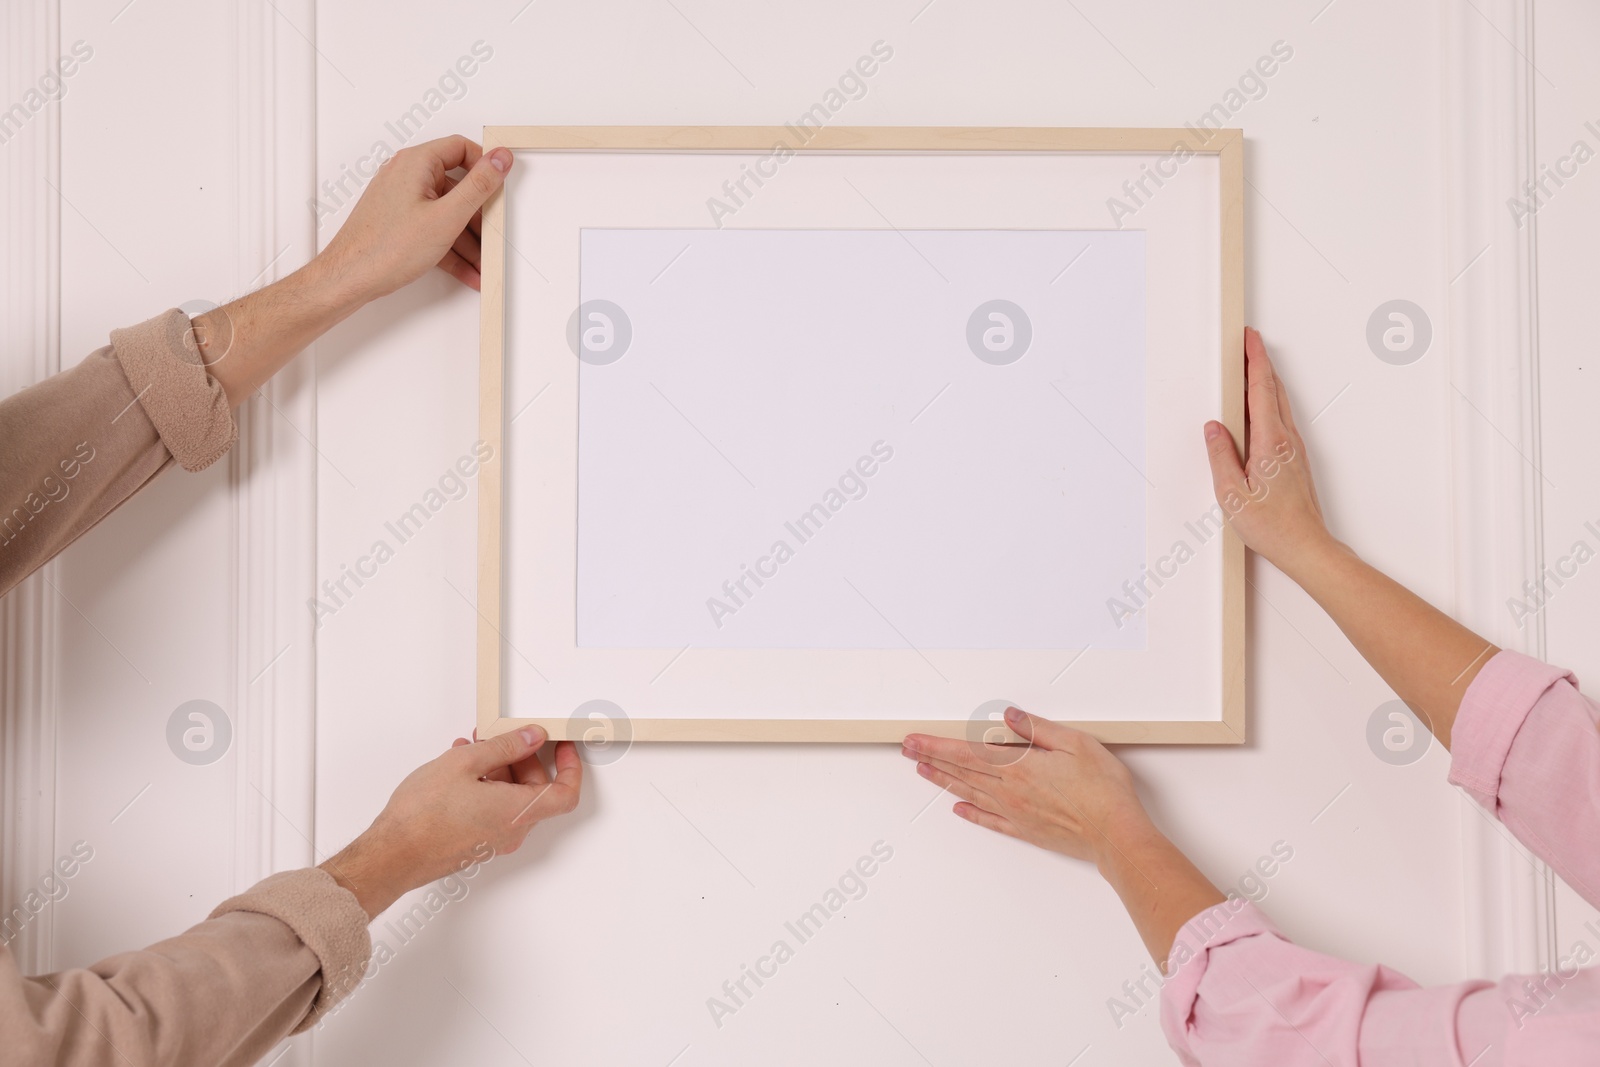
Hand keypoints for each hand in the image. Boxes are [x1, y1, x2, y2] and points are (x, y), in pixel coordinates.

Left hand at [317, 134, 511, 299]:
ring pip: (446, 212)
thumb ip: (478, 186)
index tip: (501, 185)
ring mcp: (401, 199)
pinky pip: (433, 228)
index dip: (485, 166)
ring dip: (468, 239)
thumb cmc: (385, 248)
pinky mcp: (399, 221)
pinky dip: (450, 247)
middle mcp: (406, 175)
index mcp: (416, 163)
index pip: (461, 148)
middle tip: (494, 232)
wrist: (350, 278)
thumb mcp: (446, 217)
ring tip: (482, 263)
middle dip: (479, 215)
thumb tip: (499, 159)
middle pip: (457, 185)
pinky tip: (466, 270)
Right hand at [321, 726, 580, 918]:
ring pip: (510, 799)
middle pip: (534, 790)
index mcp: (519, 811)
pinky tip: (458, 769)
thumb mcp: (465, 762)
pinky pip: (492, 810)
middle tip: (502, 738)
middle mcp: (512, 831)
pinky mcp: (475, 844)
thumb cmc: (422, 816)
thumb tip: (532, 737)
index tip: (562, 746)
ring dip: (497, 769)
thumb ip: (505, 746)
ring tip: (470, 748)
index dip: (570, 767)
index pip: (565, 793)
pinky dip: (484, 786)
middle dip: (522, 759)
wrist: (390, 856)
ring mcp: (493, 840)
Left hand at [902, 707, 1152, 868]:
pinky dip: (972, 813)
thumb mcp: (1076, 743)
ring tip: (924, 772)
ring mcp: (1016, 813)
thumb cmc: (1103, 790)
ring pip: (970, 793)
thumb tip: (1010, 716)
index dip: (936, 745)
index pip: (967, 751)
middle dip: (932, 759)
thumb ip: (1038, 729)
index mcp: (1019, 767)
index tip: (915, 740)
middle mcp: (1011, 791)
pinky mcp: (1027, 831)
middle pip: (962, 771)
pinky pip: (991, 820)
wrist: (1116, 835)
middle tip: (908, 752)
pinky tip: (959, 809)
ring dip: (944, 781)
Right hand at [1203, 327, 1332, 576]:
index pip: (1261, 390)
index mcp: (1270, 443)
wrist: (1306, 548)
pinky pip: (1281, 420)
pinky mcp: (1295, 460)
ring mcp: (1294, 450)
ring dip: (1266, 382)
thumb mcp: (1232, 494)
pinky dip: (1269, 403)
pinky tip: (1260, 408)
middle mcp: (1287, 441)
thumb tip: (1213, 429)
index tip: (1249, 339)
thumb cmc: (1273, 527)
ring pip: (1279, 404)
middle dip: (1261, 363)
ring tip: (1252, 368)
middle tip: (1248, 343)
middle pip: (1273, 390)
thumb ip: (1221, 456)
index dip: (1255, 360)